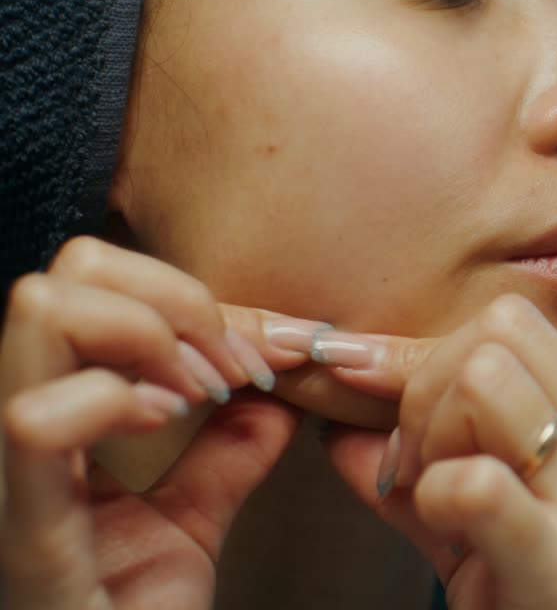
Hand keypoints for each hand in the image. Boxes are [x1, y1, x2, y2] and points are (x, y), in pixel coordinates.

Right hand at [0, 237, 316, 609]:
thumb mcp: (188, 517)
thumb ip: (227, 448)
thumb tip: (278, 384)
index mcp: (50, 416)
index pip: (87, 284)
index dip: (183, 295)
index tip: (258, 354)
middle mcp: (15, 430)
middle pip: (60, 279)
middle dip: (169, 303)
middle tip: (227, 371)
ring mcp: (9, 472)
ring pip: (42, 313)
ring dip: (148, 336)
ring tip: (196, 396)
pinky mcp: (24, 529)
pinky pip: (36, 423)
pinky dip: (114, 401)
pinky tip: (162, 423)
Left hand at [321, 294, 556, 609]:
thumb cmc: (549, 608)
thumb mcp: (502, 516)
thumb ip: (428, 450)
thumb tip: (342, 381)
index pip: (512, 323)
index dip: (441, 368)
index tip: (426, 441)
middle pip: (494, 337)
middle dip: (428, 396)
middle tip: (424, 471)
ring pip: (481, 381)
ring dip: (429, 440)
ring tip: (437, 501)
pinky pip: (472, 482)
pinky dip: (432, 496)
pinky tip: (444, 531)